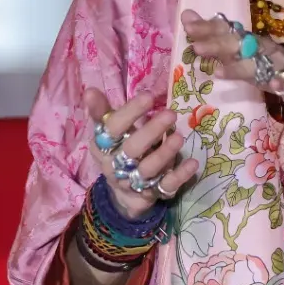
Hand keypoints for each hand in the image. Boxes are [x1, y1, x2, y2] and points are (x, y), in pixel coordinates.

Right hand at [84, 89, 198, 219]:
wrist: (123, 193)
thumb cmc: (118, 151)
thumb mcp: (109, 132)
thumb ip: (102, 111)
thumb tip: (90, 91)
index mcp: (103, 146)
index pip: (112, 129)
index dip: (129, 113)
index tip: (148, 96)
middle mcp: (116, 165)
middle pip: (131, 150)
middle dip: (150, 132)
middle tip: (171, 114)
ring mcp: (135, 182)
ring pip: (147, 169)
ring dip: (164, 153)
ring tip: (179, 137)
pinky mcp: (153, 193)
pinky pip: (166, 187)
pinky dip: (180, 175)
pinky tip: (193, 163)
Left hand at [181, 10, 283, 113]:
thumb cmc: (273, 66)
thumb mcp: (245, 53)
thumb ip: (218, 40)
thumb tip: (187, 17)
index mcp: (251, 41)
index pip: (227, 30)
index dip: (208, 26)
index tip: (187, 22)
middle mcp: (263, 49)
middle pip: (239, 44)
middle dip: (218, 44)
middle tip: (194, 45)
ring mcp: (278, 64)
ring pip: (257, 63)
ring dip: (239, 65)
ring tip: (218, 69)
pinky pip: (283, 81)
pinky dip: (276, 81)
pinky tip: (269, 84)